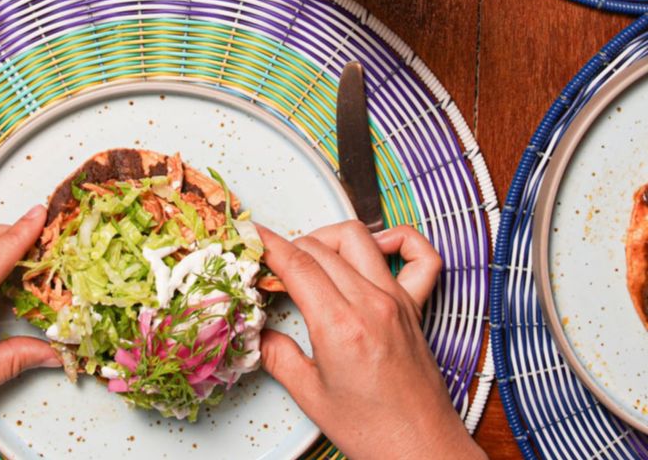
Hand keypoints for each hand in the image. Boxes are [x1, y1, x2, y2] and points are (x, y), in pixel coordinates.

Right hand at [260, 221, 484, 459]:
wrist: (424, 452)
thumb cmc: (372, 431)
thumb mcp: (311, 397)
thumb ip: (277, 356)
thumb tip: (256, 330)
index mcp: (340, 325)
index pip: (296, 262)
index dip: (267, 242)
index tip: (248, 233)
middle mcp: (371, 302)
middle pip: (320, 246)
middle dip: (289, 247)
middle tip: (272, 267)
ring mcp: (397, 300)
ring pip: (358, 237)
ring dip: (328, 238)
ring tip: (313, 259)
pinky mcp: (416, 306)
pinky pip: (420, 256)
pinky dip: (399, 239)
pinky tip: (378, 246)